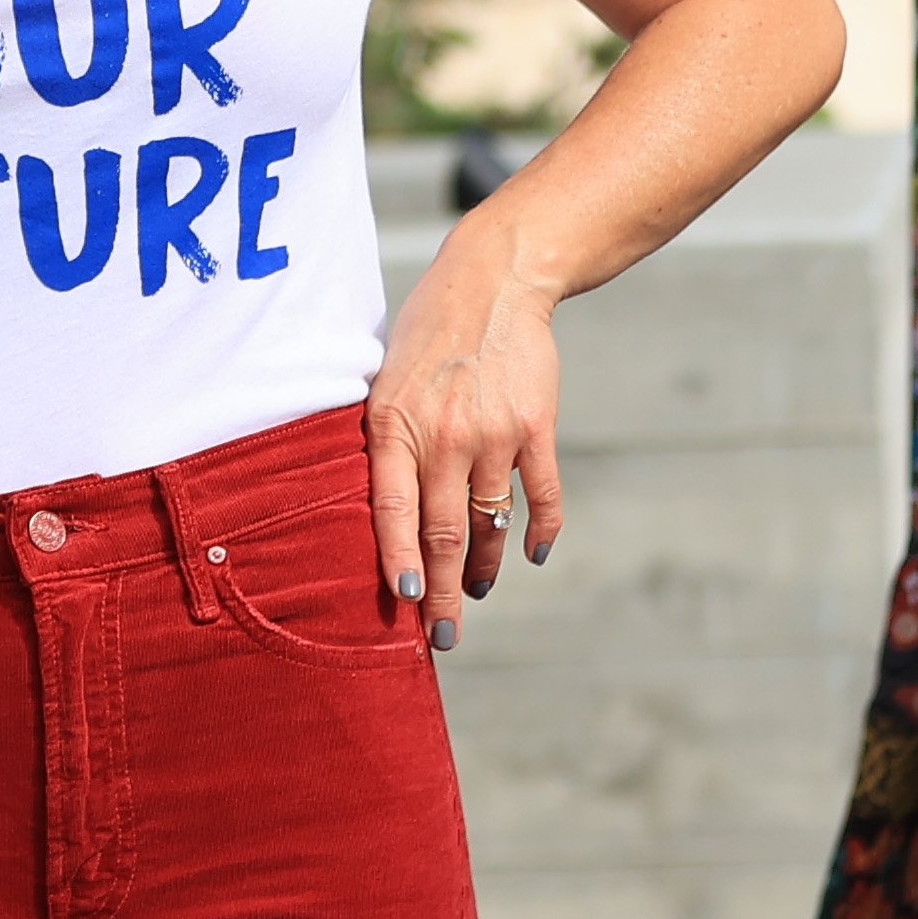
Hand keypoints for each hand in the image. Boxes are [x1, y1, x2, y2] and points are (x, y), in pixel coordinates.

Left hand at [363, 225, 566, 654]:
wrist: (493, 282)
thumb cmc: (428, 334)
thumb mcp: (385, 379)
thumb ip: (384, 441)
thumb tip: (377, 510)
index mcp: (394, 425)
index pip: (392, 512)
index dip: (398, 563)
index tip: (403, 603)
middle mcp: (443, 435)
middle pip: (442, 534)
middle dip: (440, 593)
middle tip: (443, 636)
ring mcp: (494, 434)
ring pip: (489, 523)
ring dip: (483, 565)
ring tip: (476, 589)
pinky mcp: (536, 427)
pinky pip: (540, 496)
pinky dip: (539, 532)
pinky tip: (532, 556)